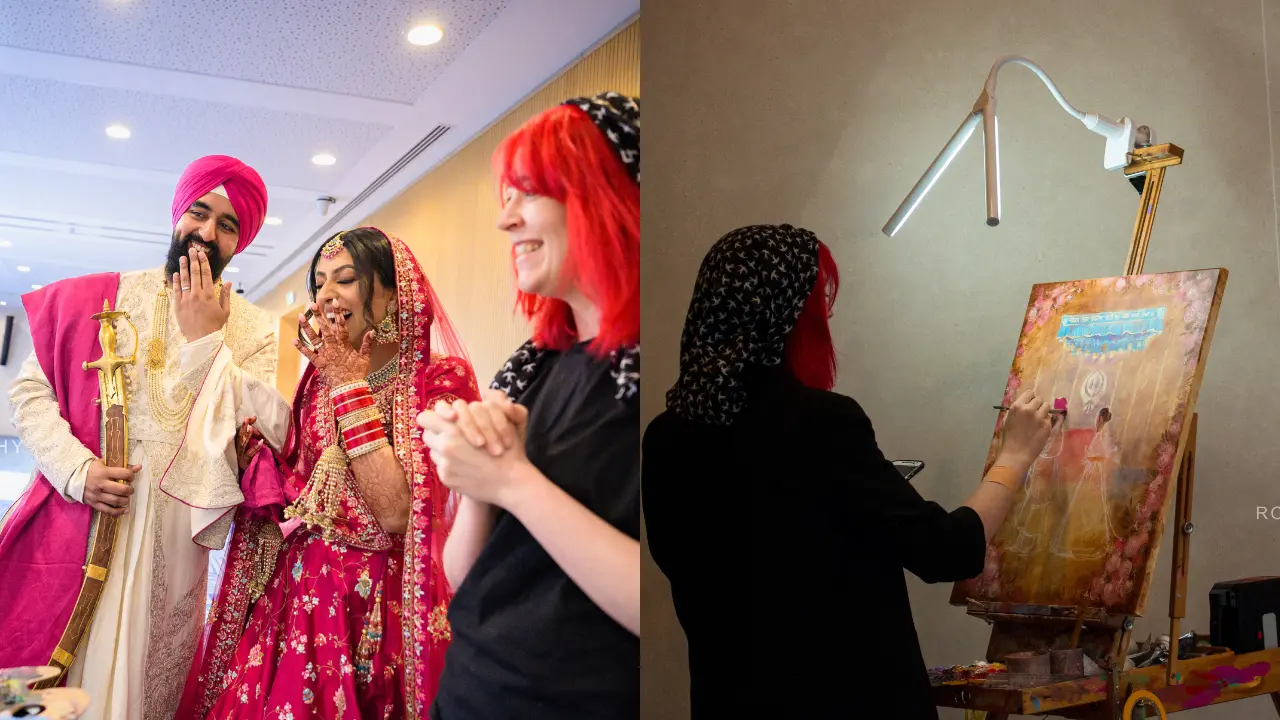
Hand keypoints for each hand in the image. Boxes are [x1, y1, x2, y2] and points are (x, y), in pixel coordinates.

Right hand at [83, 459, 141, 516]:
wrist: (73, 477)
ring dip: (126, 500)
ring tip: (126, 497)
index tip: (130, 477)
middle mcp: (101, 484)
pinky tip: (125, 510)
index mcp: (104, 472)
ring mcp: (97, 495)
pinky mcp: (93, 503)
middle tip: (130, 489)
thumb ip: (122, 466)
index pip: (124, 474)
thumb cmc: (92, 469)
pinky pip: (108, 510)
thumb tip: (139, 467)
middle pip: (122, 490)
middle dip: (130, 490)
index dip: (131, 476)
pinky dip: (118, 512)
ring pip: (116, 501)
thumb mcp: (105, 464)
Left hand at [172, 247, 230, 341]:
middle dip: (193, 260)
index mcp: (210, 295)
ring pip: (184, 279)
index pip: (206, 274)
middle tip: (191, 250)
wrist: (202, 338)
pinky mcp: (178, 305)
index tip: (202, 254)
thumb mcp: (225, 311)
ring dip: (183, 267)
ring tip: (182, 258)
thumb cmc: (215, 325)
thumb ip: (225, 295)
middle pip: (195, 273)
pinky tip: (175, 273)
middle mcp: (197, 294)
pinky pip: (176, 290)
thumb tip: (228, 282)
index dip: (204, 262)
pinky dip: (175, 281)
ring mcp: (186, 299)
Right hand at [236, 415, 264, 470]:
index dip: (243, 424)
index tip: (250, 417)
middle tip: (247, 419)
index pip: (239, 432)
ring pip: (243, 444)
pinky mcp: (245, 461)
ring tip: (251, 428)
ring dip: (247, 436)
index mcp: (237, 443)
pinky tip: (262, 442)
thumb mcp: (249, 443)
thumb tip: (253, 418)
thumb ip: (251, 432)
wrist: (245, 473)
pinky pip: (250, 453)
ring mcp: (240, 455)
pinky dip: (256, 447)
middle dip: (243, 428)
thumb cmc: (247, 456)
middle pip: (239, 437)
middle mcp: (237, 448)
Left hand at [293, 302, 372, 386]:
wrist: (349, 388)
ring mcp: (324, 354)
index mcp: (344, 344)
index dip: (338, 313)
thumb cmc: (358, 373)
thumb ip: (367, 344)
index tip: (334, 301)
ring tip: (301, 316)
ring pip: (314, 338)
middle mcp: (333, 347)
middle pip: (325, 328)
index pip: (341, 325)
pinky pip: (308, 354)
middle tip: (313, 304)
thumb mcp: (365, 358)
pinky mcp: (318, 363)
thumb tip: (372, 331)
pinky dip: (301, 348)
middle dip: (319, 316)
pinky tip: (293, 340)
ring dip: (307, 328)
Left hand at [418, 402, 532, 506]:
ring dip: (443, 450)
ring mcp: (444, 463)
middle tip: (452, 436)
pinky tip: (466, 467)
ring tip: (462, 453)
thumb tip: (451, 413)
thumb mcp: (492, 421)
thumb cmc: (505, 448)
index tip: (446, 421)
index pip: (425, 418)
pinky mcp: (446, 478)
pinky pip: (440, 466)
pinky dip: (450, 465)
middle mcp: (445, 445)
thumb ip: (468, 414)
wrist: (510, 481)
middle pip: (427, 435)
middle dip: (437, 434)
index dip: (433, 417)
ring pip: (433, 451)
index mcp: (454, 428)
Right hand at [995, 390, 1055, 472]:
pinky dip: (1045, 422)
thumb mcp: (1008, 419)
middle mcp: (1029, 409)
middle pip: (1039, 399)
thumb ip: (1017, 410)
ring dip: (1043, 411)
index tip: (1029, 404)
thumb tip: (1026, 403)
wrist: (1016, 454)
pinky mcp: (1047, 426)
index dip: (1030, 398)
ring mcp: (1040, 418)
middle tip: (1033, 413)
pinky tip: (1039, 429)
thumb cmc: (1008, 437)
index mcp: (1017, 406)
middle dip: (1037, 405)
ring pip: (1046, 407)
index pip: (1030, 393)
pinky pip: (1049, 418)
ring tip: (1038, 420)